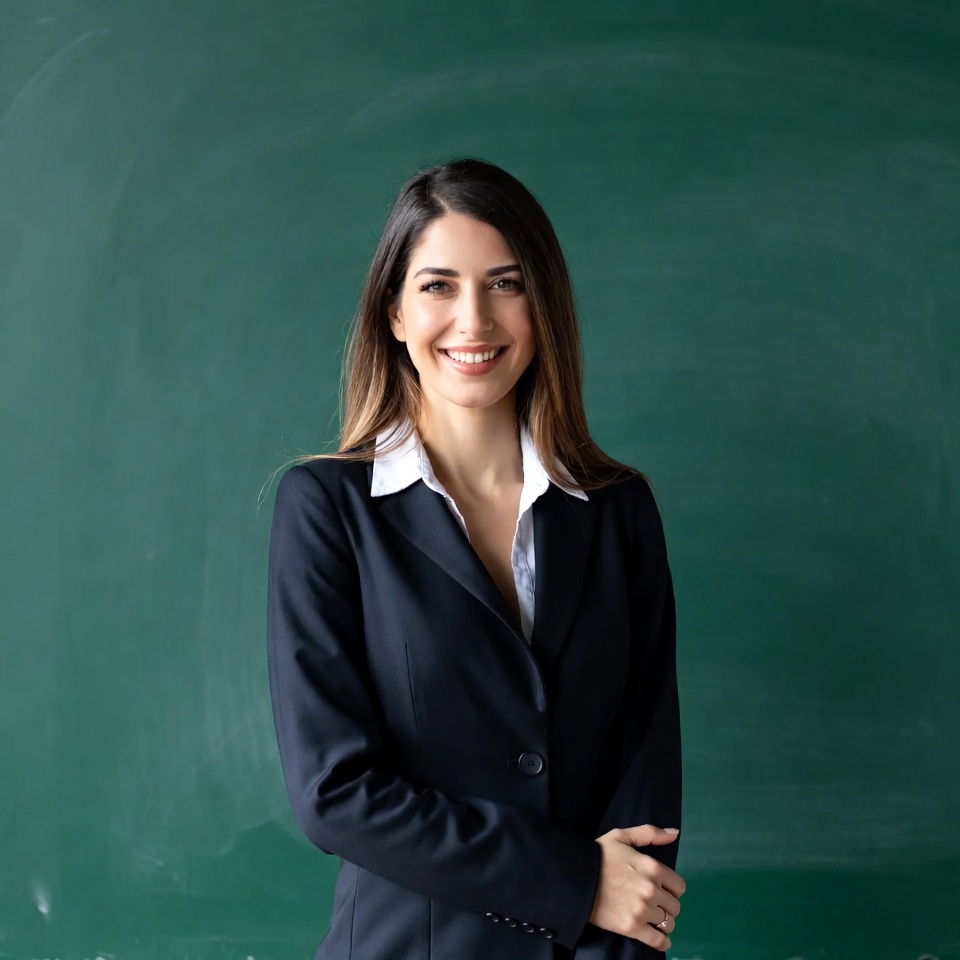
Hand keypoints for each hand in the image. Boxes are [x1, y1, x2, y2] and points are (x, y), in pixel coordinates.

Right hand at [588, 824, 685, 951]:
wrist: (576, 877)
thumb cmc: (599, 854)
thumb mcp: (622, 836)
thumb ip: (650, 833)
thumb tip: (675, 833)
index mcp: (653, 868)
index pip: (679, 887)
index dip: (671, 888)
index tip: (662, 889)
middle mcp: (652, 890)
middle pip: (675, 906)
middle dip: (667, 905)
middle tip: (654, 903)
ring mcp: (642, 911)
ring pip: (668, 924)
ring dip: (663, 922)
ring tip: (653, 919)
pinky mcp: (632, 928)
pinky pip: (658, 941)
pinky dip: (662, 942)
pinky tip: (659, 938)